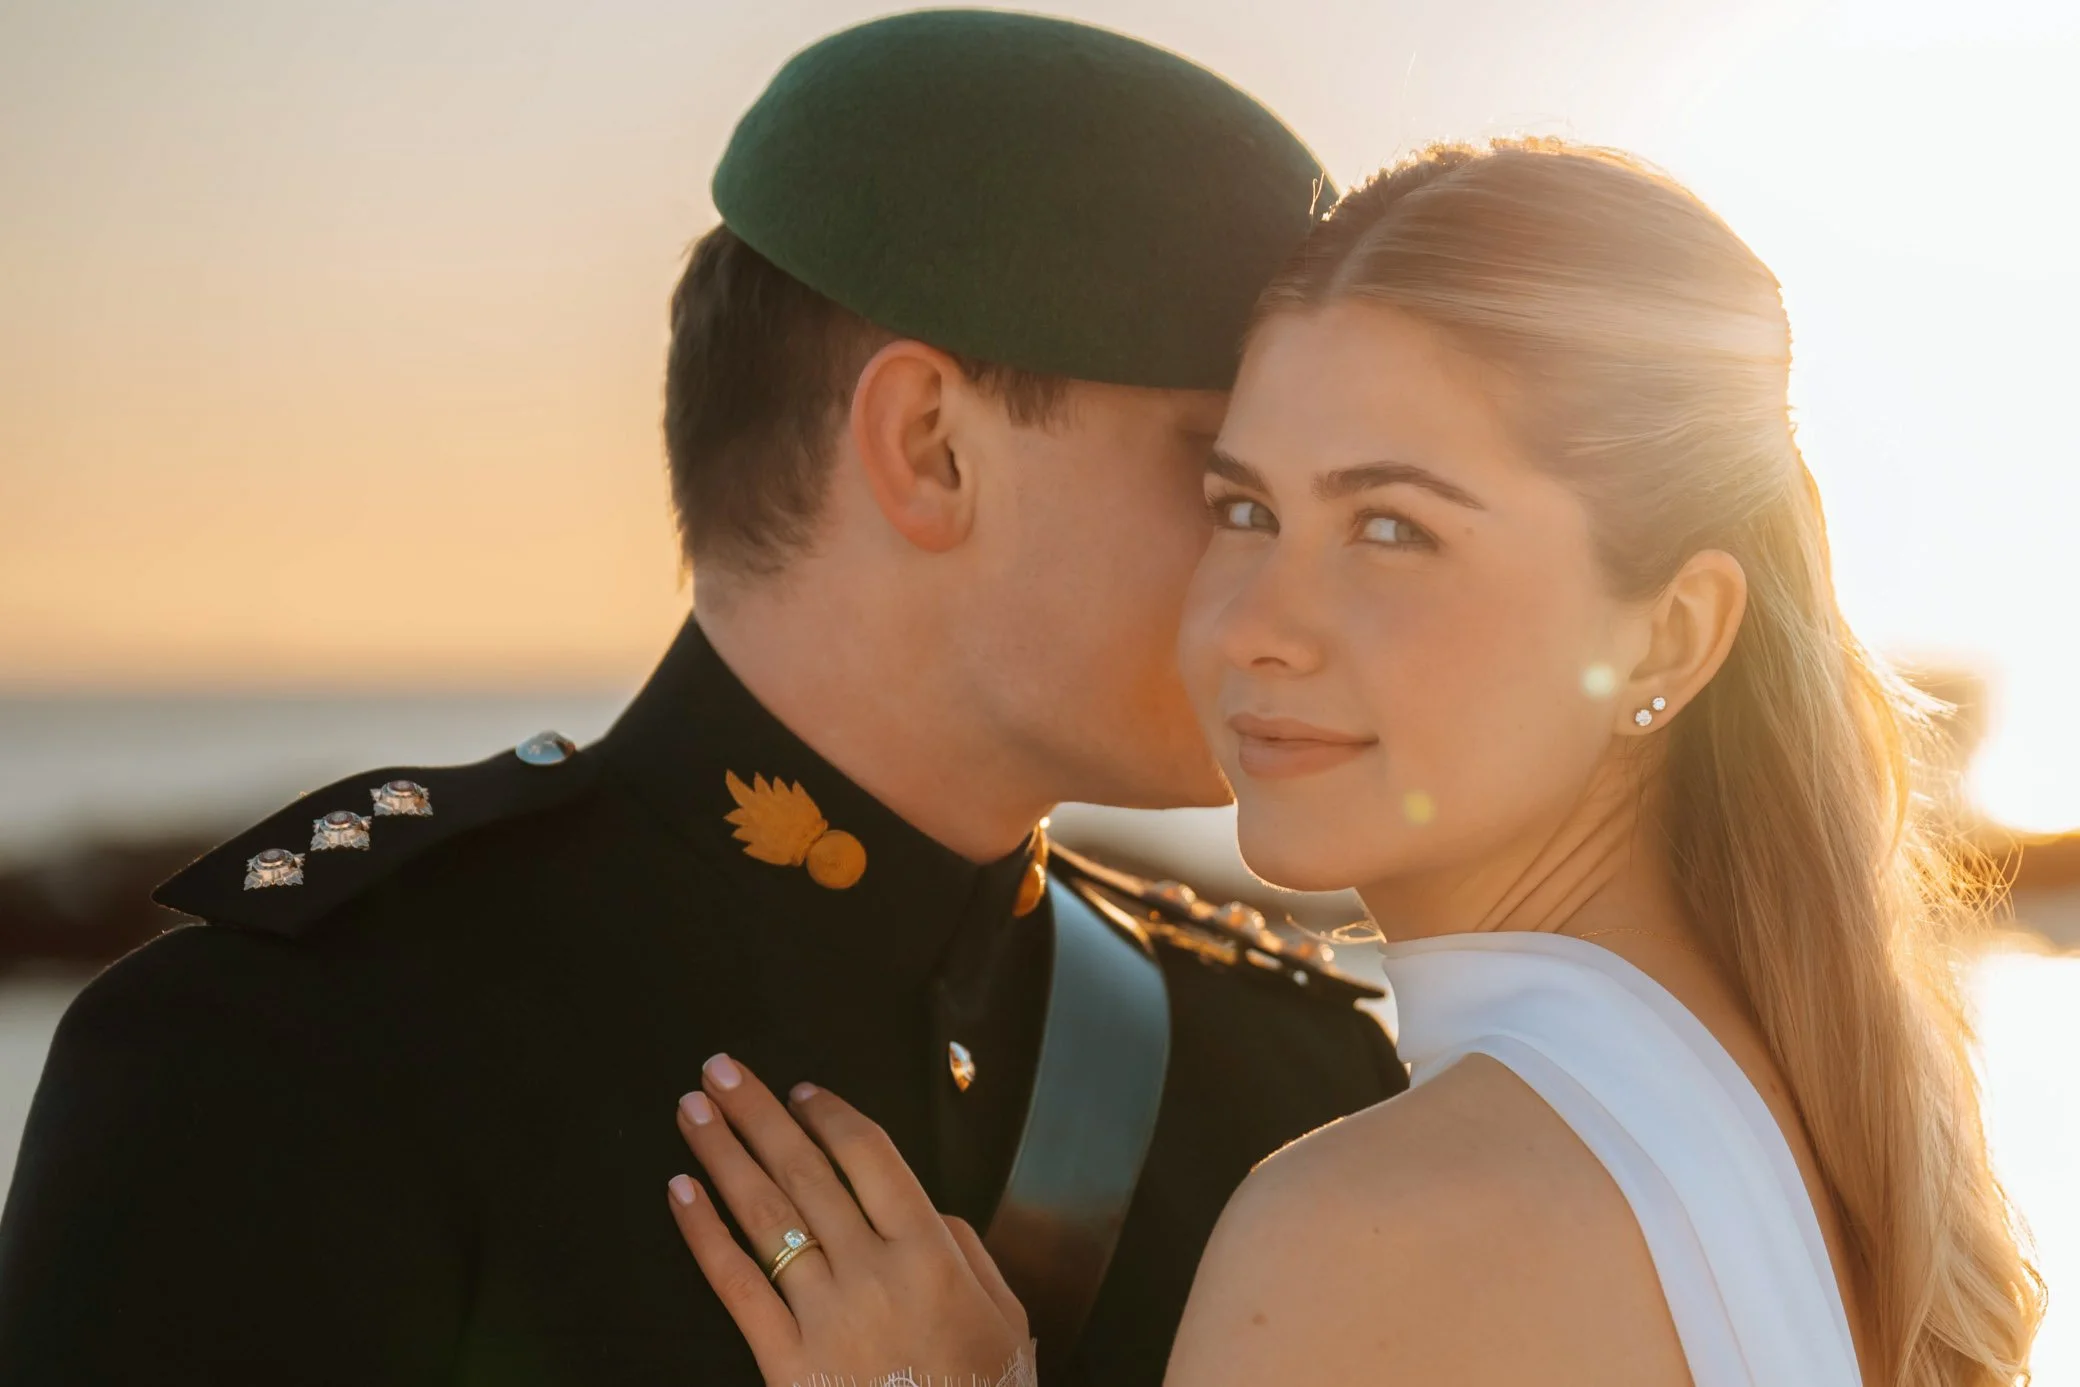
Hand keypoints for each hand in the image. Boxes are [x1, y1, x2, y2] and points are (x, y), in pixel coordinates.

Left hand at [668, 1054, 1031, 1385]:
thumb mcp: (1005, 1320)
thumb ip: (969, 1252)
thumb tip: (929, 1212)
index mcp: (930, 1254)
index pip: (870, 1157)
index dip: (829, 1116)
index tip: (801, 1092)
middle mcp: (873, 1274)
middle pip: (806, 1171)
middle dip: (759, 1114)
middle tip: (722, 1070)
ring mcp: (825, 1318)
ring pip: (766, 1216)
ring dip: (724, 1154)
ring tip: (694, 1111)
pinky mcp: (787, 1364)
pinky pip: (736, 1284)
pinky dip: (704, 1234)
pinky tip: (682, 1193)